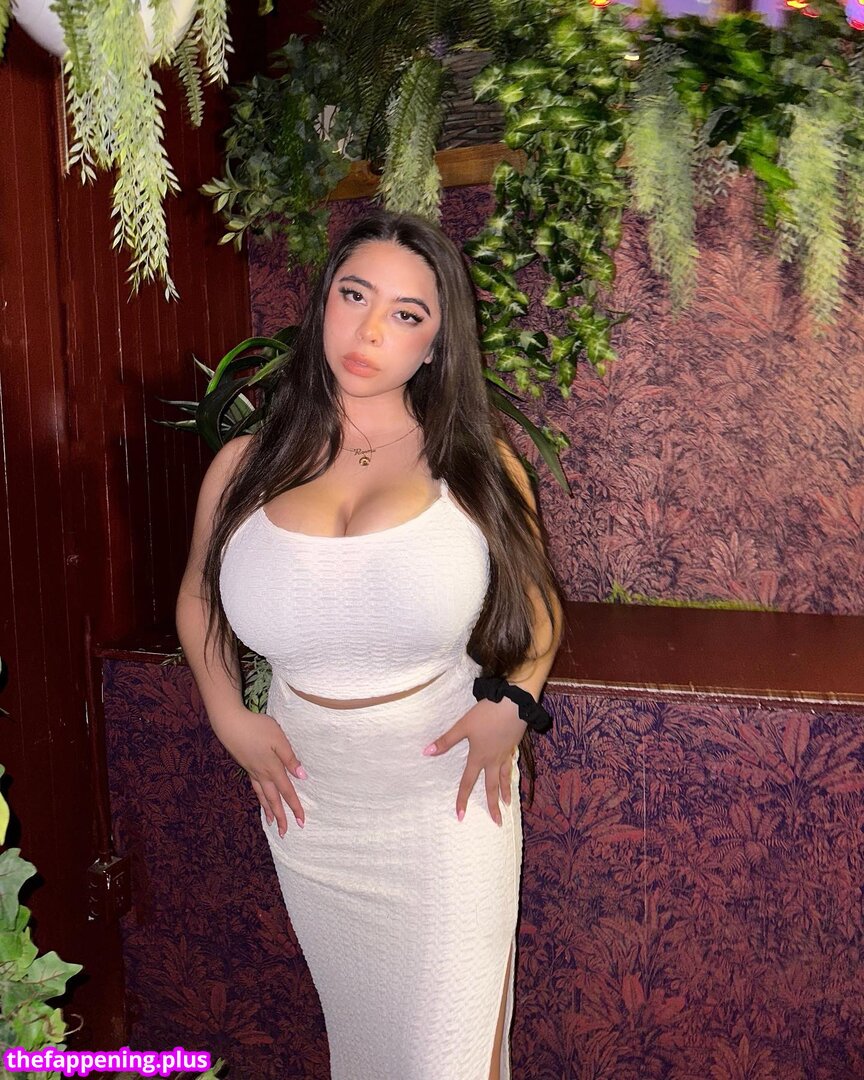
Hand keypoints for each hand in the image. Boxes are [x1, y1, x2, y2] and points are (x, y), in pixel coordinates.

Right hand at [210, 707, 305, 835]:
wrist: (230, 723)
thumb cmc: (257, 728)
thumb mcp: (278, 739)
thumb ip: (290, 758)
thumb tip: (302, 776)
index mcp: (273, 768)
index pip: (287, 792)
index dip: (295, 807)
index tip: (302, 822)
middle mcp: (262, 774)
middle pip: (273, 799)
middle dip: (281, 816)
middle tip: (284, 832)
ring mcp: (252, 771)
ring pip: (262, 795)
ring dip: (268, 810)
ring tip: (272, 823)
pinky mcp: (246, 765)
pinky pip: (255, 787)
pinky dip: (259, 797)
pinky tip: (260, 797)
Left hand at [423, 698, 524, 824]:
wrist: (514, 703)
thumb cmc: (487, 714)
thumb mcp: (463, 726)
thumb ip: (446, 741)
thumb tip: (426, 752)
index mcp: (479, 757)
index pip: (468, 782)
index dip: (462, 799)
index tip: (460, 816)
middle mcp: (493, 760)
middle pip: (492, 787)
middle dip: (493, 806)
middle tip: (497, 822)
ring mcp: (505, 753)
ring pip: (505, 777)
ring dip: (506, 792)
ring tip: (508, 804)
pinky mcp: (513, 745)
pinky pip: (511, 765)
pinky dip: (511, 773)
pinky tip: (511, 773)